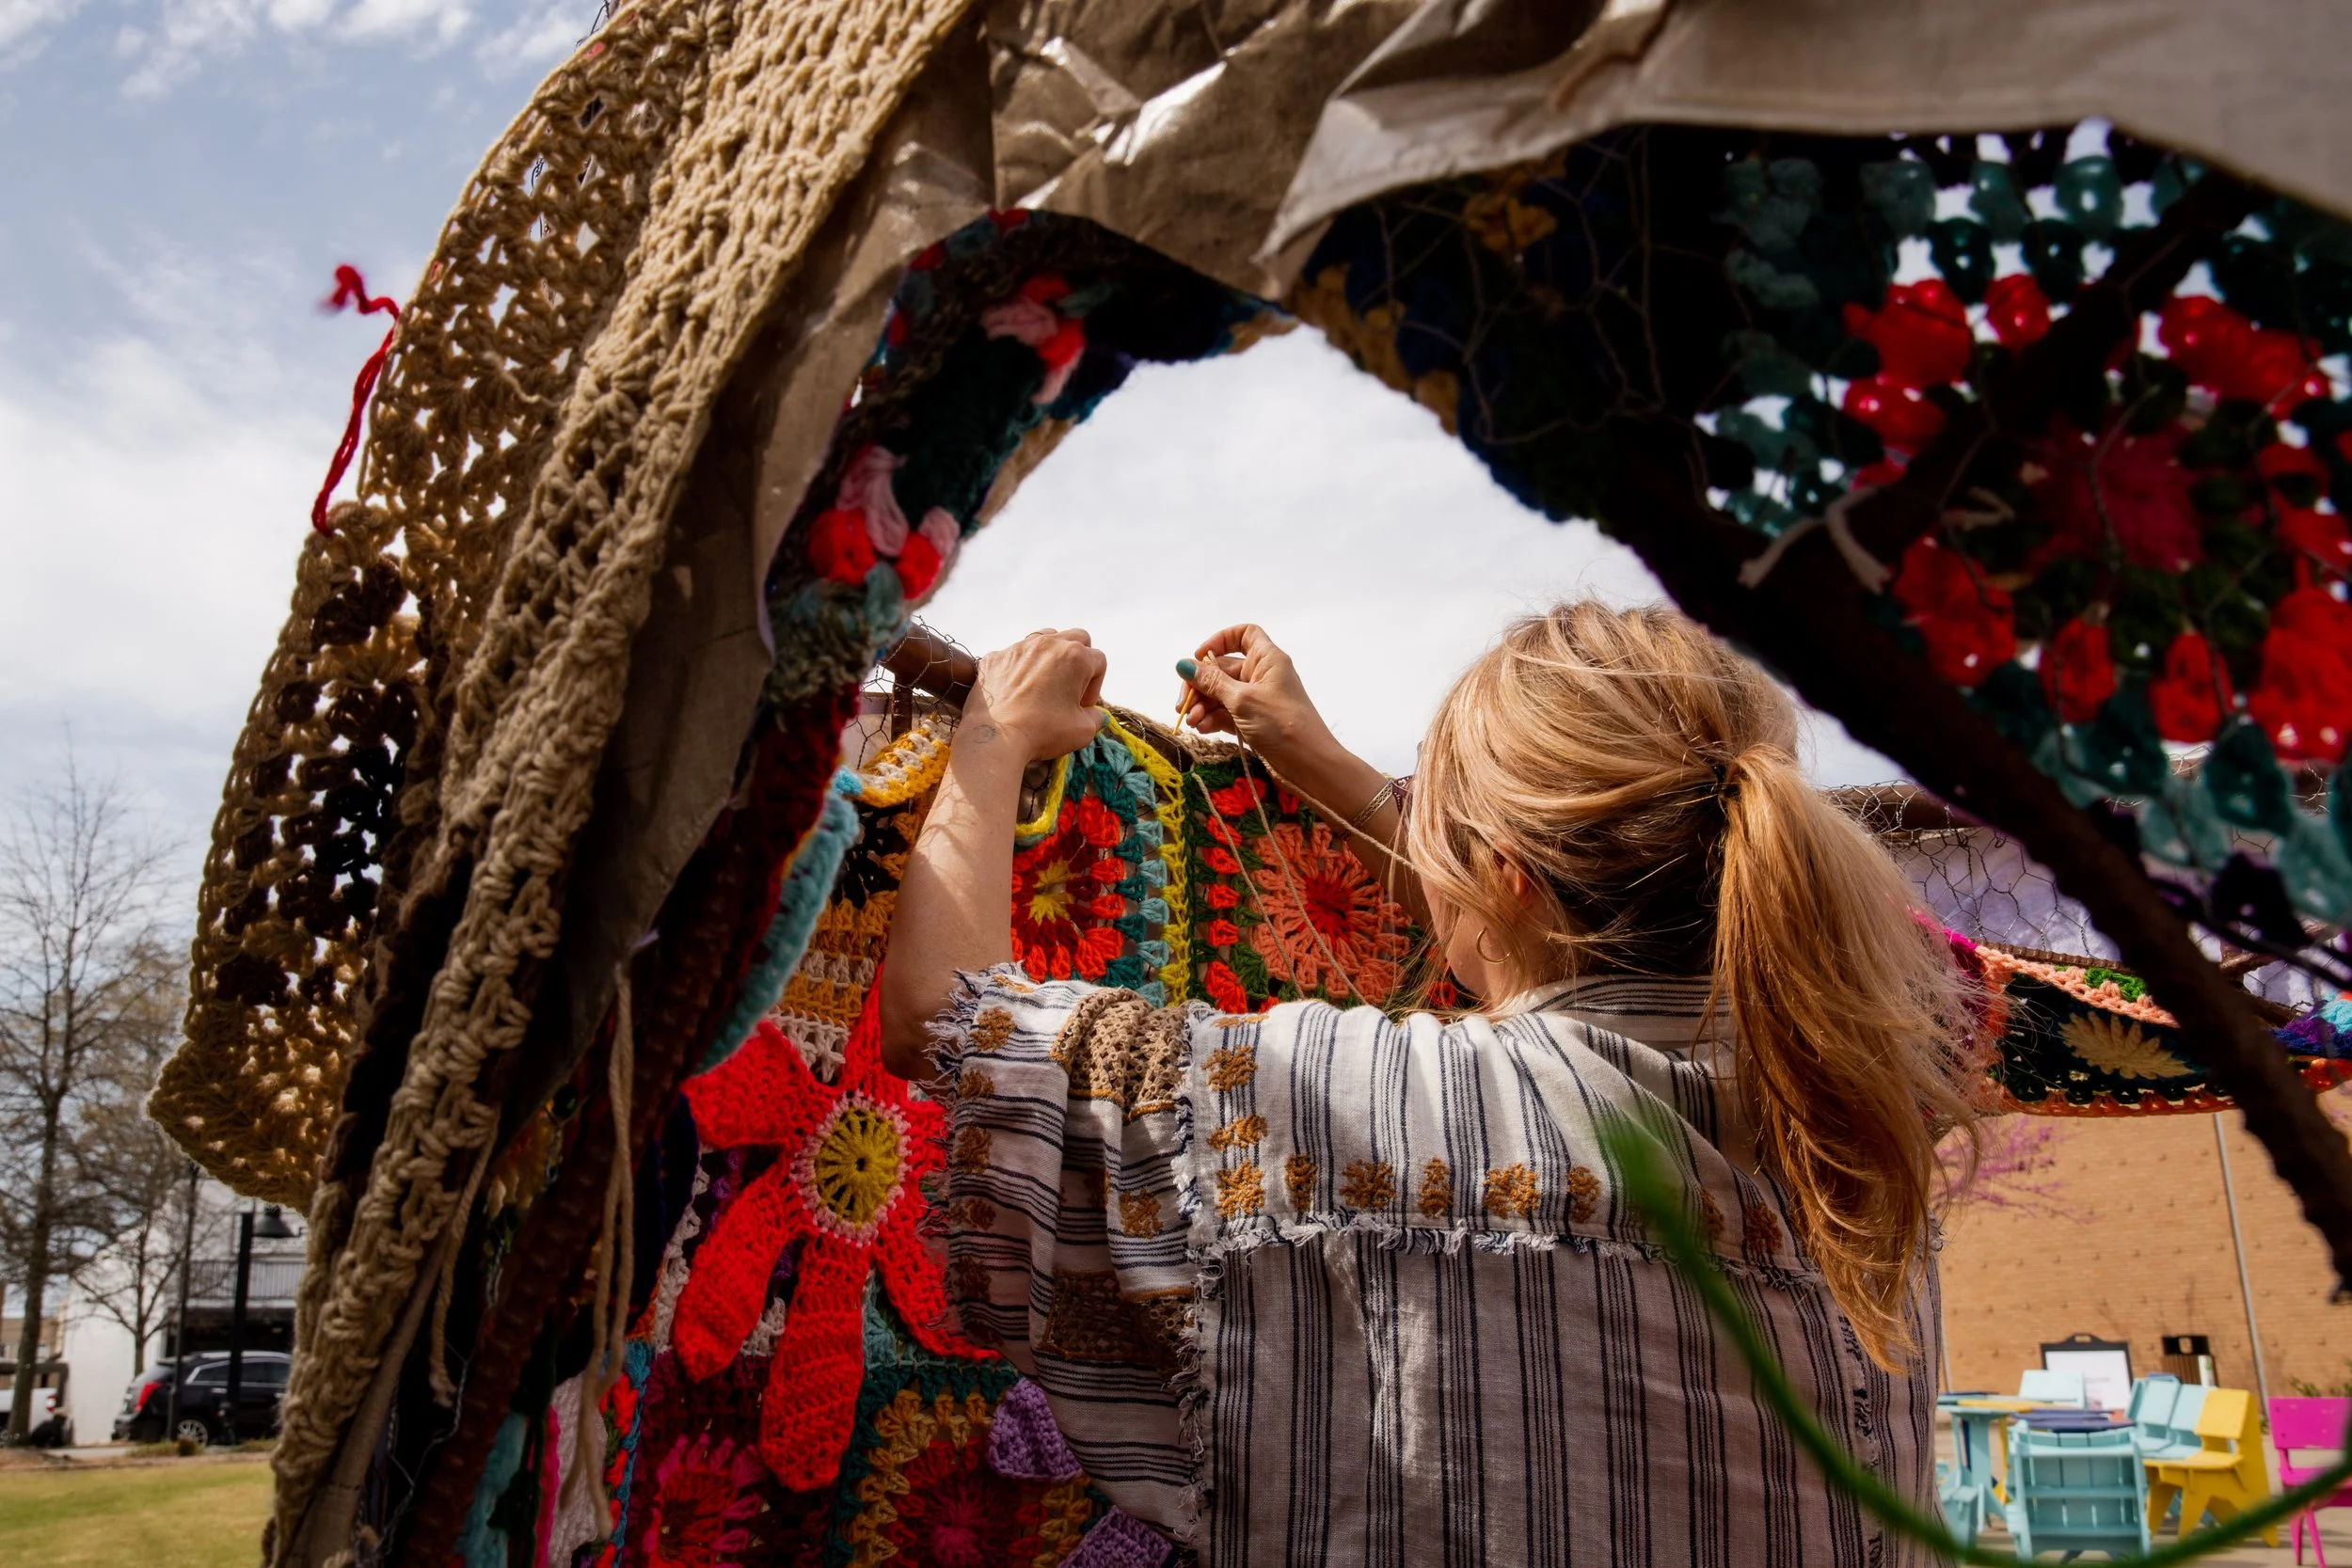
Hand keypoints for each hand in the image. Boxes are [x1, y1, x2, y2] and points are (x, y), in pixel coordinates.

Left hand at [963, 629, 1107, 764]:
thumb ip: (1095, 716)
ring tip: (1045, 682)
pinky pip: (1015, 654)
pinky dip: (1022, 667)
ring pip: (1046, 638)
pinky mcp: (996, 656)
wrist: (995, 738)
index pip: (1099, 661)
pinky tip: (1017, 690)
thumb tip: (1091, 712)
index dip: (1095, 686)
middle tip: (1070, 686)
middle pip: (1077, 639)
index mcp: (1075, 657)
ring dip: (1052, 656)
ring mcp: (1019, 647)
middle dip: (1080, 660)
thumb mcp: (1083, 730)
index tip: (1082, 705)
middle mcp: (1048, 644)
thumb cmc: (1043, 732)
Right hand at [1176, 624, 1340, 778]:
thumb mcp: (1242, 700)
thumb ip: (1211, 682)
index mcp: (1266, 659)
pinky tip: (1202, 728)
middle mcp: (1261, 675)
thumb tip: (1183, 664)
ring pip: (1221, 694)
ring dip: (1203, 706)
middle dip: (1200, 685)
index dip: (1220, 640)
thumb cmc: (1282, 724)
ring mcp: (1256, 700)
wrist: (1308, 763)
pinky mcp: (1253, 721)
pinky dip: (1212, 719)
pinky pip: (1226, 713)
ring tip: (1192, 722)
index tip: (1199, 657)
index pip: (1244, 635)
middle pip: (1222, 669)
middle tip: (1183, 704)